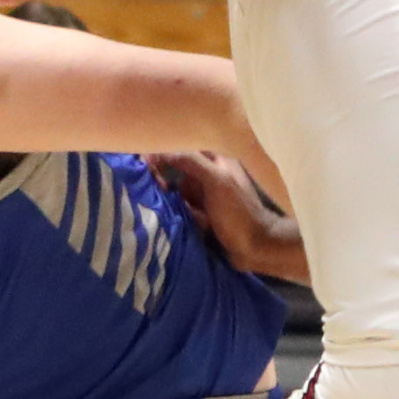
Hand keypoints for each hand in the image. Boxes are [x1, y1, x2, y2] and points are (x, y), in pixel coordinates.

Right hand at [153, 152, 288, 272]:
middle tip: (147, 184)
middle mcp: (211, 177)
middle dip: (162, 176)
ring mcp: (207, 198)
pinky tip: (164, 214)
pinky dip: (175, 211)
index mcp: (217, 163)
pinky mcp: (204, 217)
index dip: (165, 154)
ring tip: (151, 199)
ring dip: (166, 196)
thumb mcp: (215, 180)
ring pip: (179, 191)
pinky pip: (183, 209)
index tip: (143, 161)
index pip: (185, 151)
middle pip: (179, 171)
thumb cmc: (237, 212)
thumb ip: (191, 162)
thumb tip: (162, 152)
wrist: (255, 247)